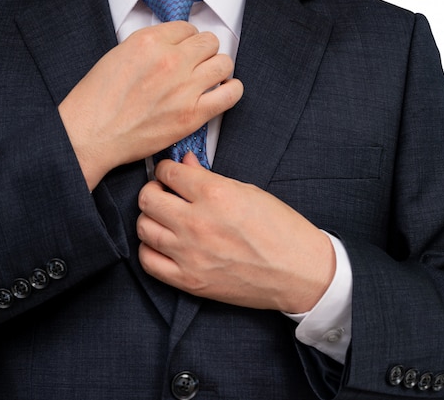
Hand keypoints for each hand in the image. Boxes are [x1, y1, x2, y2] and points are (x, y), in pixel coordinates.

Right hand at [58, 21, 242, 189]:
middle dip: (204, 52)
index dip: (187, 41)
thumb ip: (148, 48)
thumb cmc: (97, 102)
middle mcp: (171, 61)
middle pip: (209, 42)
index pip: (187, 29)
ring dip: (218, 69)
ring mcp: (184, 88)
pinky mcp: (192, 115)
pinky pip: (230, 94)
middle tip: (197, 64)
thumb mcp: (118, 56)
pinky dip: (231, 90)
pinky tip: (221, 92)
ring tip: (209, 78)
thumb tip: (168, 48)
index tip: (185, 51)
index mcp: (150, 42)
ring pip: (224, 63)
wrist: (92, 135)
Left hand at [136, 153, 335, 312]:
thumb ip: (209, 176)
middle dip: (153, 190)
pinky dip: (149, 249)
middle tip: (163, 193)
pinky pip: (148, 262)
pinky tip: (162, 244)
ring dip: (150, 218)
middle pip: (147, 198)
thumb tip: (184, 162)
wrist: (299, 273)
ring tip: (164, 218)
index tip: (170, 174)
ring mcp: (190, 254)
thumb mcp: (248, 192)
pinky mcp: (189, 281)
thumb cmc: (280, 229)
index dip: (166, 169)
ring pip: (143, 228)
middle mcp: (197, 223)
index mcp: (215, 194)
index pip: (168, 172)